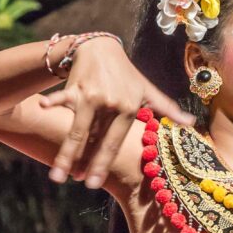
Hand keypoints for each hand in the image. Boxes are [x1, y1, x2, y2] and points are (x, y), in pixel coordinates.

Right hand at [39, 35, 193, 188]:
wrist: (101, 48)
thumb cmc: (127, 75)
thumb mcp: (148, 90)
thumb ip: (167, 109)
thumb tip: (190, 124)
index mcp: (126, 109)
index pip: (112, 143)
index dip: (102, 164)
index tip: (93, 185)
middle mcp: (108, 103)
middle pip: (93, 140)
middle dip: (81, 163)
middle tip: (75, 183)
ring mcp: (90, 95)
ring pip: (76, 129)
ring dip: (65, 152)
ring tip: (57, 175)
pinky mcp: (74, 87)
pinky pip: (62, 98)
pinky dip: (53, 102)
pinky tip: (41, 108)